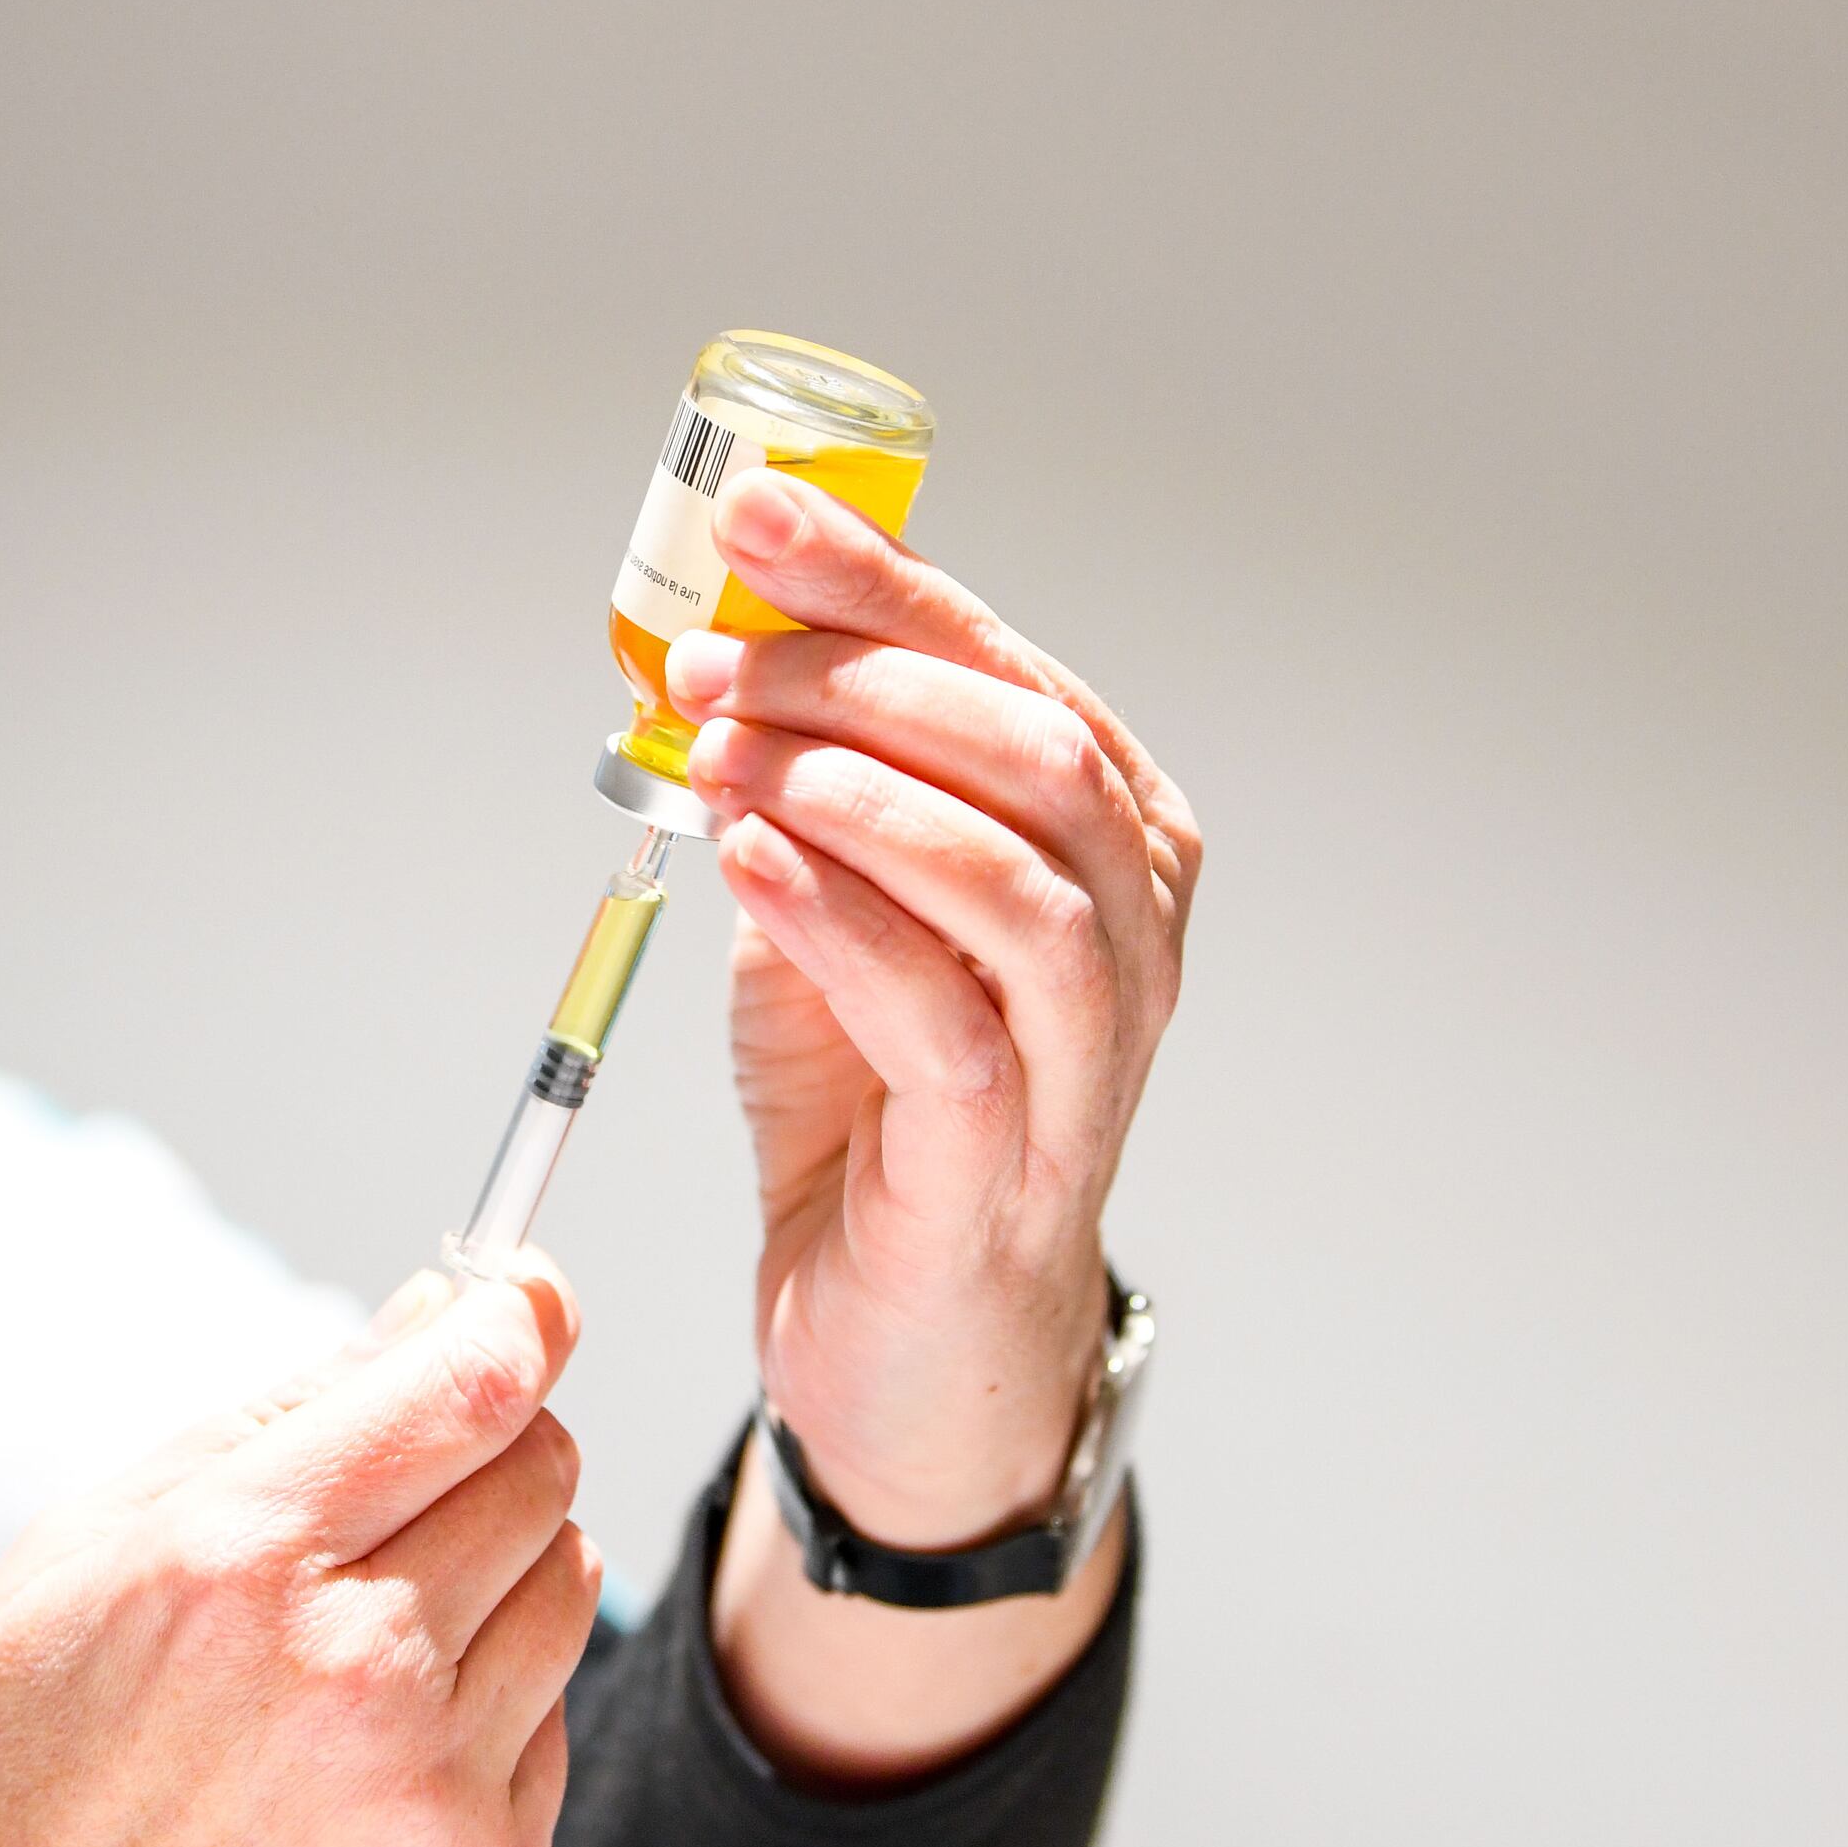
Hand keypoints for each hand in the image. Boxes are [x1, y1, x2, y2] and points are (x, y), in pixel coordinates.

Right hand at [0, 1270, 602, 1846]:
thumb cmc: (35, 1767)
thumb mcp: (91, 1546)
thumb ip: (278, 1413)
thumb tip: (449, 1307)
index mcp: (235, 1555)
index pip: (474, 1383)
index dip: (523, 1312)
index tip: (527, 1295)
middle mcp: (351, 1666)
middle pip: (542, 1466)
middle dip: (496, 1441)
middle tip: (416, 1482)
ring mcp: (429, 1788)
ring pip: (568, 1585)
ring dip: (498, 1573)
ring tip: (367, 1637)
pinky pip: (550, 1722)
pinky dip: (486, 1710)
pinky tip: (363, 1762)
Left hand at [669, 471, 1199, 1552]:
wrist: (899, 1330)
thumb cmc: (877, 1105)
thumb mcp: (837, 905)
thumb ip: (808, 784)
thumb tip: (712, 643)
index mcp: (1108, 831)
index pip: (1003, 663)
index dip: (876, 578)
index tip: (750, 516)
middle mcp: (1134, 925)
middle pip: (1022, 748)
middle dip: (855, 675)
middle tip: (712, 666)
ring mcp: (1090, 1047)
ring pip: (1013, 871)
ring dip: (849, 789)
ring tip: (724, 758)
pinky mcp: (1012, 1160)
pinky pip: (947, 1015)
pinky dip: (840, 921)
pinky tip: (751, 864)